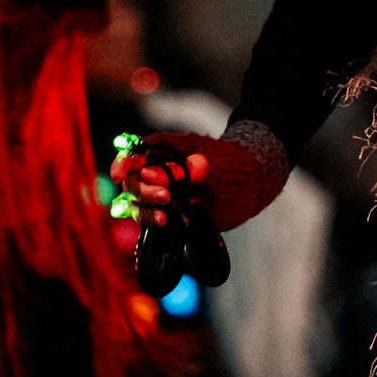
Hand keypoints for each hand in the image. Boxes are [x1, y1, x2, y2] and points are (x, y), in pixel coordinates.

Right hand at [110, 128, 285, 232]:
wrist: (254, 182)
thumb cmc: (231, 162)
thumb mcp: (209, 158)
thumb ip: (184, 166)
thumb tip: (153, 175)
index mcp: (163, 154)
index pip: (133, 156)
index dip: (123, 163)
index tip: (121, 173)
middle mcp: (158, 176)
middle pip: (132, 183)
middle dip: (142, 190)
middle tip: (165, 196)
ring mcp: (163, 198)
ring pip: (137, 206)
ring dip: (146, 211)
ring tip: (165, 217)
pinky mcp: (171, 217)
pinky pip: (152, 222)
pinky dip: (153, 223)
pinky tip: (165, 223)